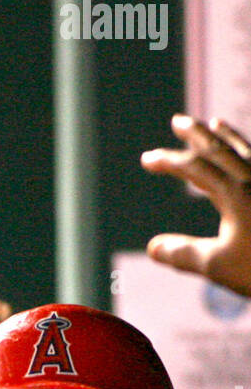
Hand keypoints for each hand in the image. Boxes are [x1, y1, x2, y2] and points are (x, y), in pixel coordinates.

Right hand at [141, 114, 250, 296]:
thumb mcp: (218, 267)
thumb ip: (184, 254)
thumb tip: (153, 247)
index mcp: (236, 193)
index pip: (196, 168)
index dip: (170, 161)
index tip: (147, 158)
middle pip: (221, 150)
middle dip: (197, 134)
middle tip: (179, 121)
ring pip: (247, 152)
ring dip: (228, 137)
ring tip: (217, 123)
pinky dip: (250, 155)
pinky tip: (249, 159)